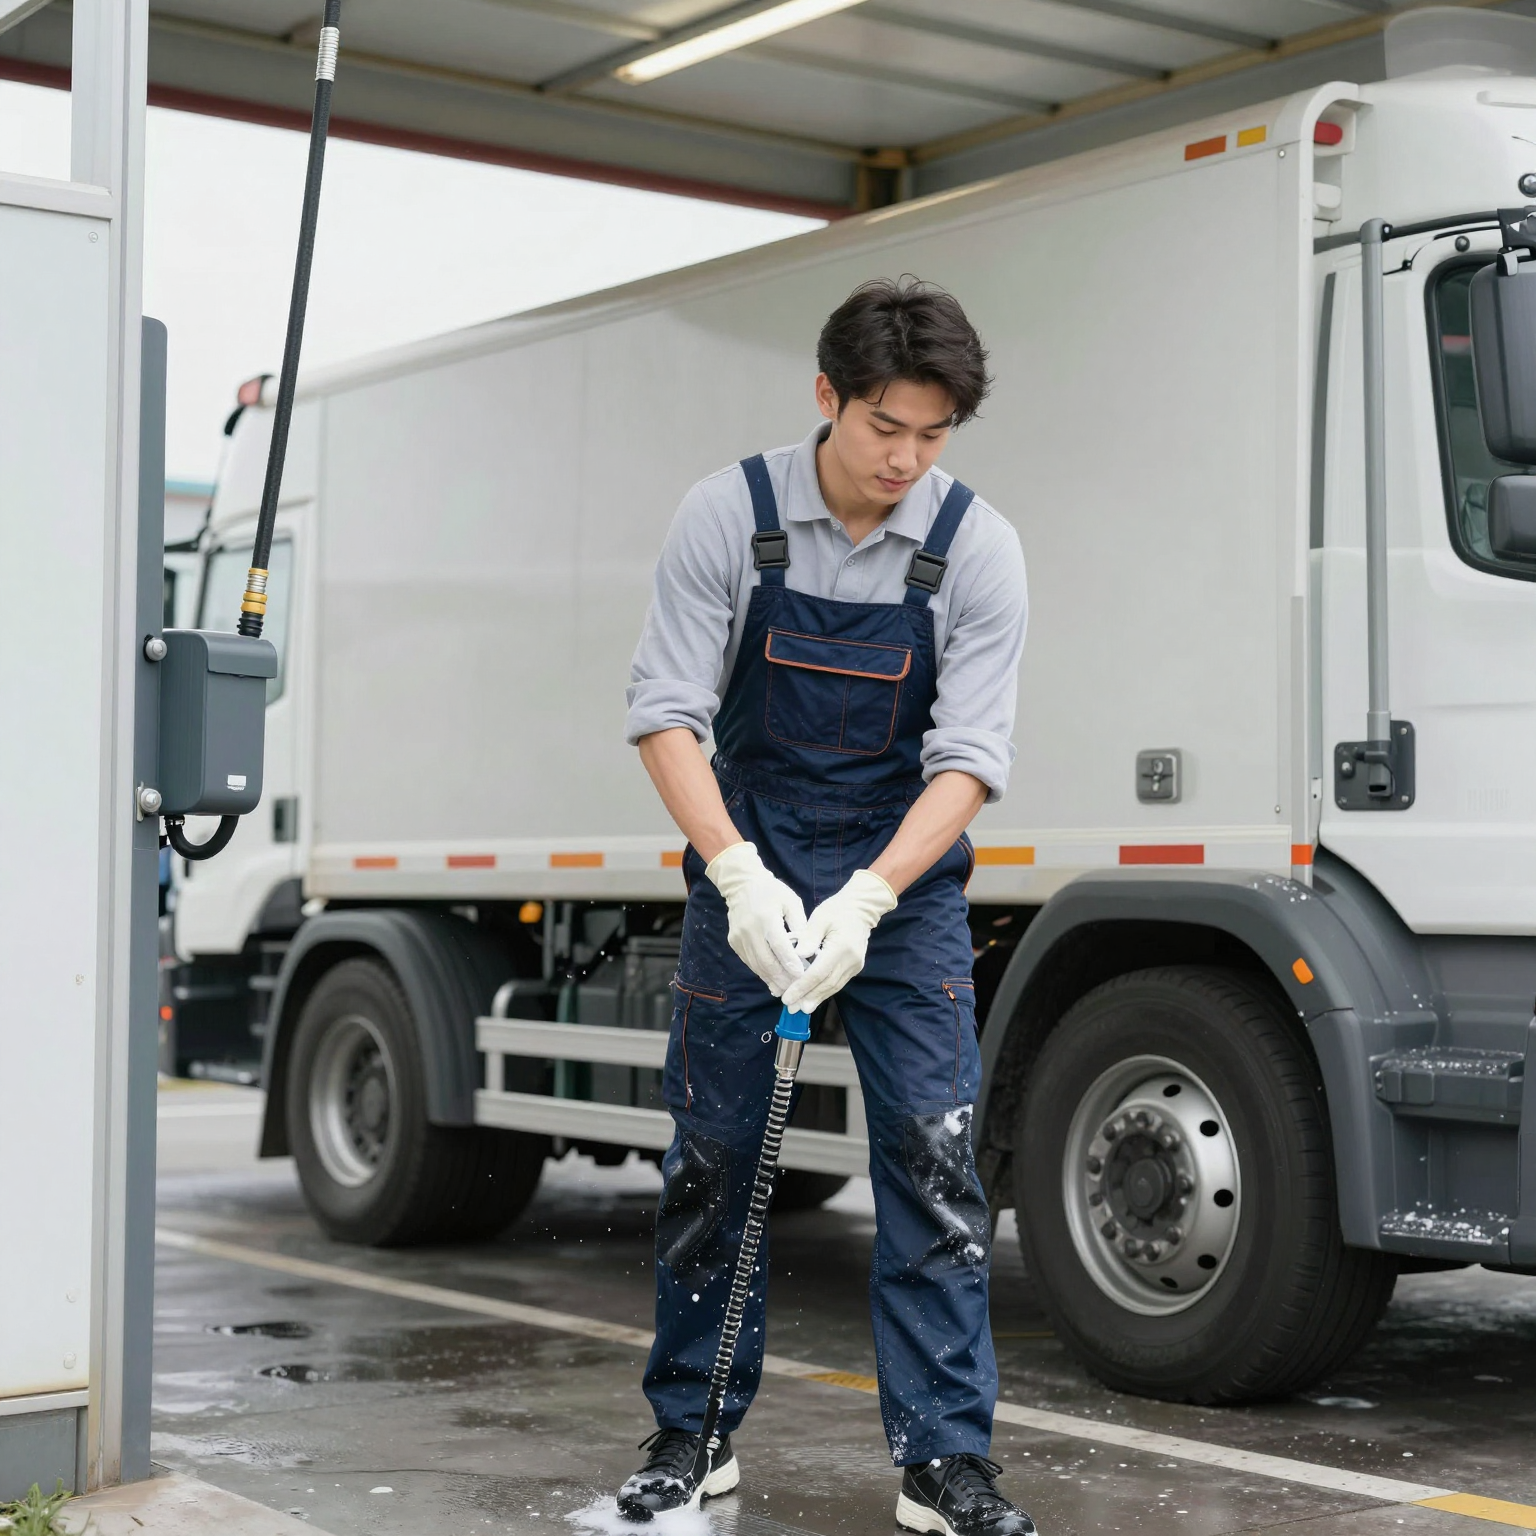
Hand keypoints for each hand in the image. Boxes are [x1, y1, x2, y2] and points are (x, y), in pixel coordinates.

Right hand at [705, 842, 806, 996]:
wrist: (742, 884)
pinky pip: (749, 962)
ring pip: (756, 965)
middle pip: (766, 960)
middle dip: (782, 977)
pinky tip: (773, 980)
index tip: (801, 975)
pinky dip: (762, 972)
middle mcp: (749, 929)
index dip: (790, 962)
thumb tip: (808, 948)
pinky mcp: (734, 942)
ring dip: (771, 979)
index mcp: (766, 917)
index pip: (779, 945)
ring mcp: (739, 937)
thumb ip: (800, 924)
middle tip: (796, 989)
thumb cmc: (772, 892)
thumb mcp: (791, 901)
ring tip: (786, 990)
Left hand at [781, 869, 896, 1014]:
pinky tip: (813, 997)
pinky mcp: (855, 967)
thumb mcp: (820, 918)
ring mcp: (855, 965)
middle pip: (827, 984)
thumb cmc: (837, 910)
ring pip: (834, 986)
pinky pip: (838, 982)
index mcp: (841, 947)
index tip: (788, 997)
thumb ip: (809, 937)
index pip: (819, 972)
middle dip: (808, 997)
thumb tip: (798, 956)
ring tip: (800, 1007)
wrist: (861, 909)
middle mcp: (851, 960)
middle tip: (791, 1008)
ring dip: (816, 998)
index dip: (802, 987)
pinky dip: (824, 991)